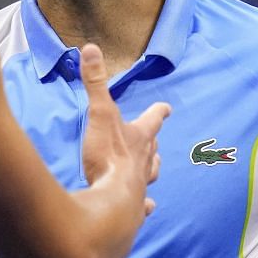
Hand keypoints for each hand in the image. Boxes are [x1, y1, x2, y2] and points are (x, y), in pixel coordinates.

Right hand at [77, 42, 165, 215]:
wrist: (112, 202)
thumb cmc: (108, 157)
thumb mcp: (100, 115)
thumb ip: (95, 83)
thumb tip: (90, 48)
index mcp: (140, 137)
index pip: (154, 118)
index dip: (159, 111)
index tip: (167, 107)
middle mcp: (145, 161)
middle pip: (153, 148)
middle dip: (153, 142)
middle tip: (155, 139)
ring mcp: (141, 186)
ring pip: (151, 174)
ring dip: (152, 168)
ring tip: (154, 167)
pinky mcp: (133, 210)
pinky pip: (142, 206)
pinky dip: (144, 206)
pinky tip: (147, 209)